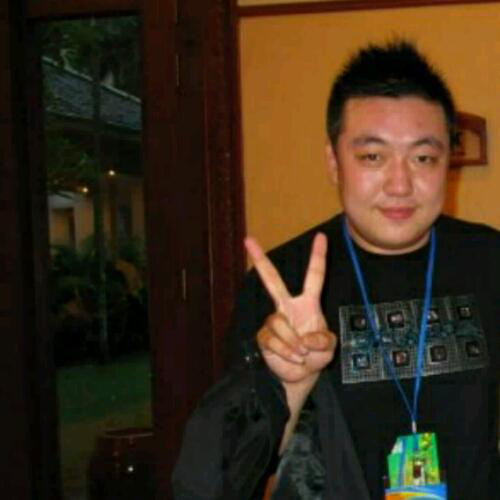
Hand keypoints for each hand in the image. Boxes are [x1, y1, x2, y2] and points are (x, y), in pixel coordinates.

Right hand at [244, 233, 336, 385]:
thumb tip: (305, 338)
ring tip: (301, 354)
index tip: (321, 236)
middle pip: (272, 279)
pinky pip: (271, 339)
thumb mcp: (329, 348)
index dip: (318, 257)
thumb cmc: (316, 356)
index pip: (314, 276)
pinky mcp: (264, 336)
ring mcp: (274, 321)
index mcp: (308, 303)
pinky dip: (285, 350)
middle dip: (259, 260)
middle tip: (248, 240)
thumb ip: (323, 340)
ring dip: (292, 342)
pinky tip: (292, 357)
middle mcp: (288, 307)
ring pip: (278, 322)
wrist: (300, 375)